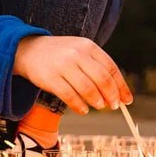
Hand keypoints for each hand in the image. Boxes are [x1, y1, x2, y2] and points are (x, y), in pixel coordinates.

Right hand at [12, 35, 132, 114]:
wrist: (28, 50)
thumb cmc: (60, 55)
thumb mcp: (79, 52)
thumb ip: (97, 67)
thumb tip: (118, 92)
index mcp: (87, 46)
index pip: (110, 67)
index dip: (121, 85)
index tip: (127, 100)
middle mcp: (76, 54)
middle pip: (102, 79)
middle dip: (111, 95)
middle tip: (114, 105)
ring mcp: (63, 66)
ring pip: (87, 88)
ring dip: (97, 101)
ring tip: (99, 106)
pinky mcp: (51, 78)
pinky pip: (70, 96)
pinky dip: (79, 106)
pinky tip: (83, 110)